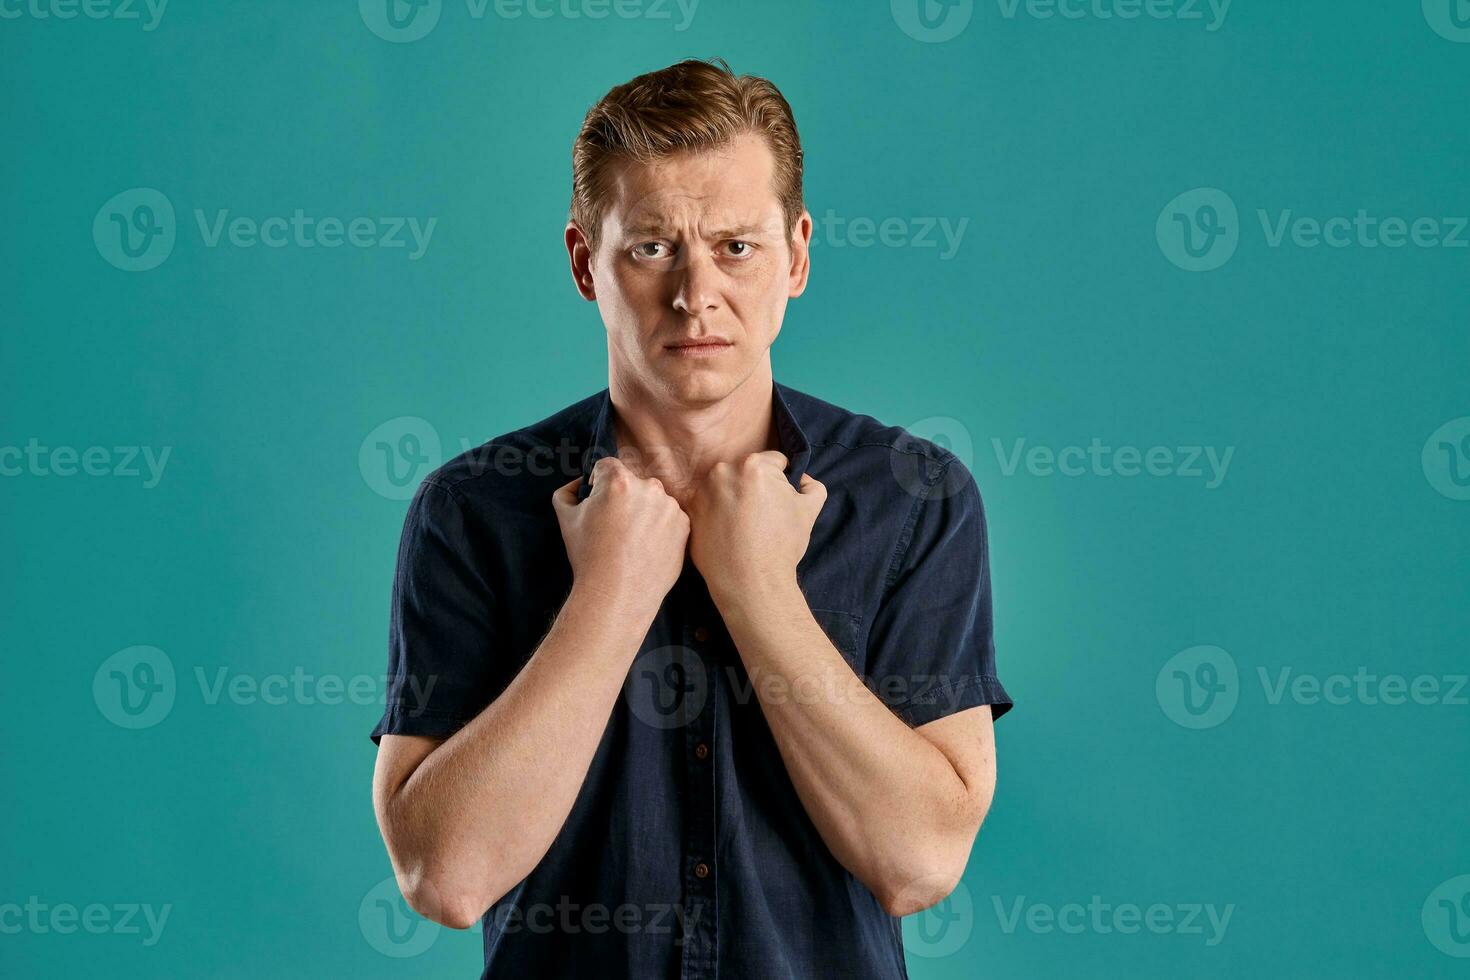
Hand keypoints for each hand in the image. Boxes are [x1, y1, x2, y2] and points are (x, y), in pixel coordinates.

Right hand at [552, 456, 689, 613]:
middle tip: (614, 527)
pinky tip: (645, 547)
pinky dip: (659, 528)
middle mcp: (648, 487)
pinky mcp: (684, 525)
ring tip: (631, 541)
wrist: (618, 594)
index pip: (606, 467)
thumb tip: (578, 484)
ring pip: (652, 500)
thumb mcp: (566, 519)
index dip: (598, 483)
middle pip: (632, 483)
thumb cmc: (589, 556)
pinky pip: (669, 518)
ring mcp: (669, 506)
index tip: (597, 503)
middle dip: (623, 498)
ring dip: (643, 512)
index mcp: (618, 480)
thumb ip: (567, 491)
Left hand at [686, 451, 826, 603]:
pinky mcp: (691, 511)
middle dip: (756, 487)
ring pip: (727, 486)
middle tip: (763, 516)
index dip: (783, 480)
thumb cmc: (781, 546)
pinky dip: (718, 512)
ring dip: (735, 497)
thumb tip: (802, 479)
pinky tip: (729, 531)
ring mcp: (703, 491)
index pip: (775, 461)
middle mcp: (724, 471)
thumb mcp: (809, 511)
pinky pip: (710, 503)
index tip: (780, 501)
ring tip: (745, 526)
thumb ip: (812, 486)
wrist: (750, 582)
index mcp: (754, 465)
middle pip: (747, 471)